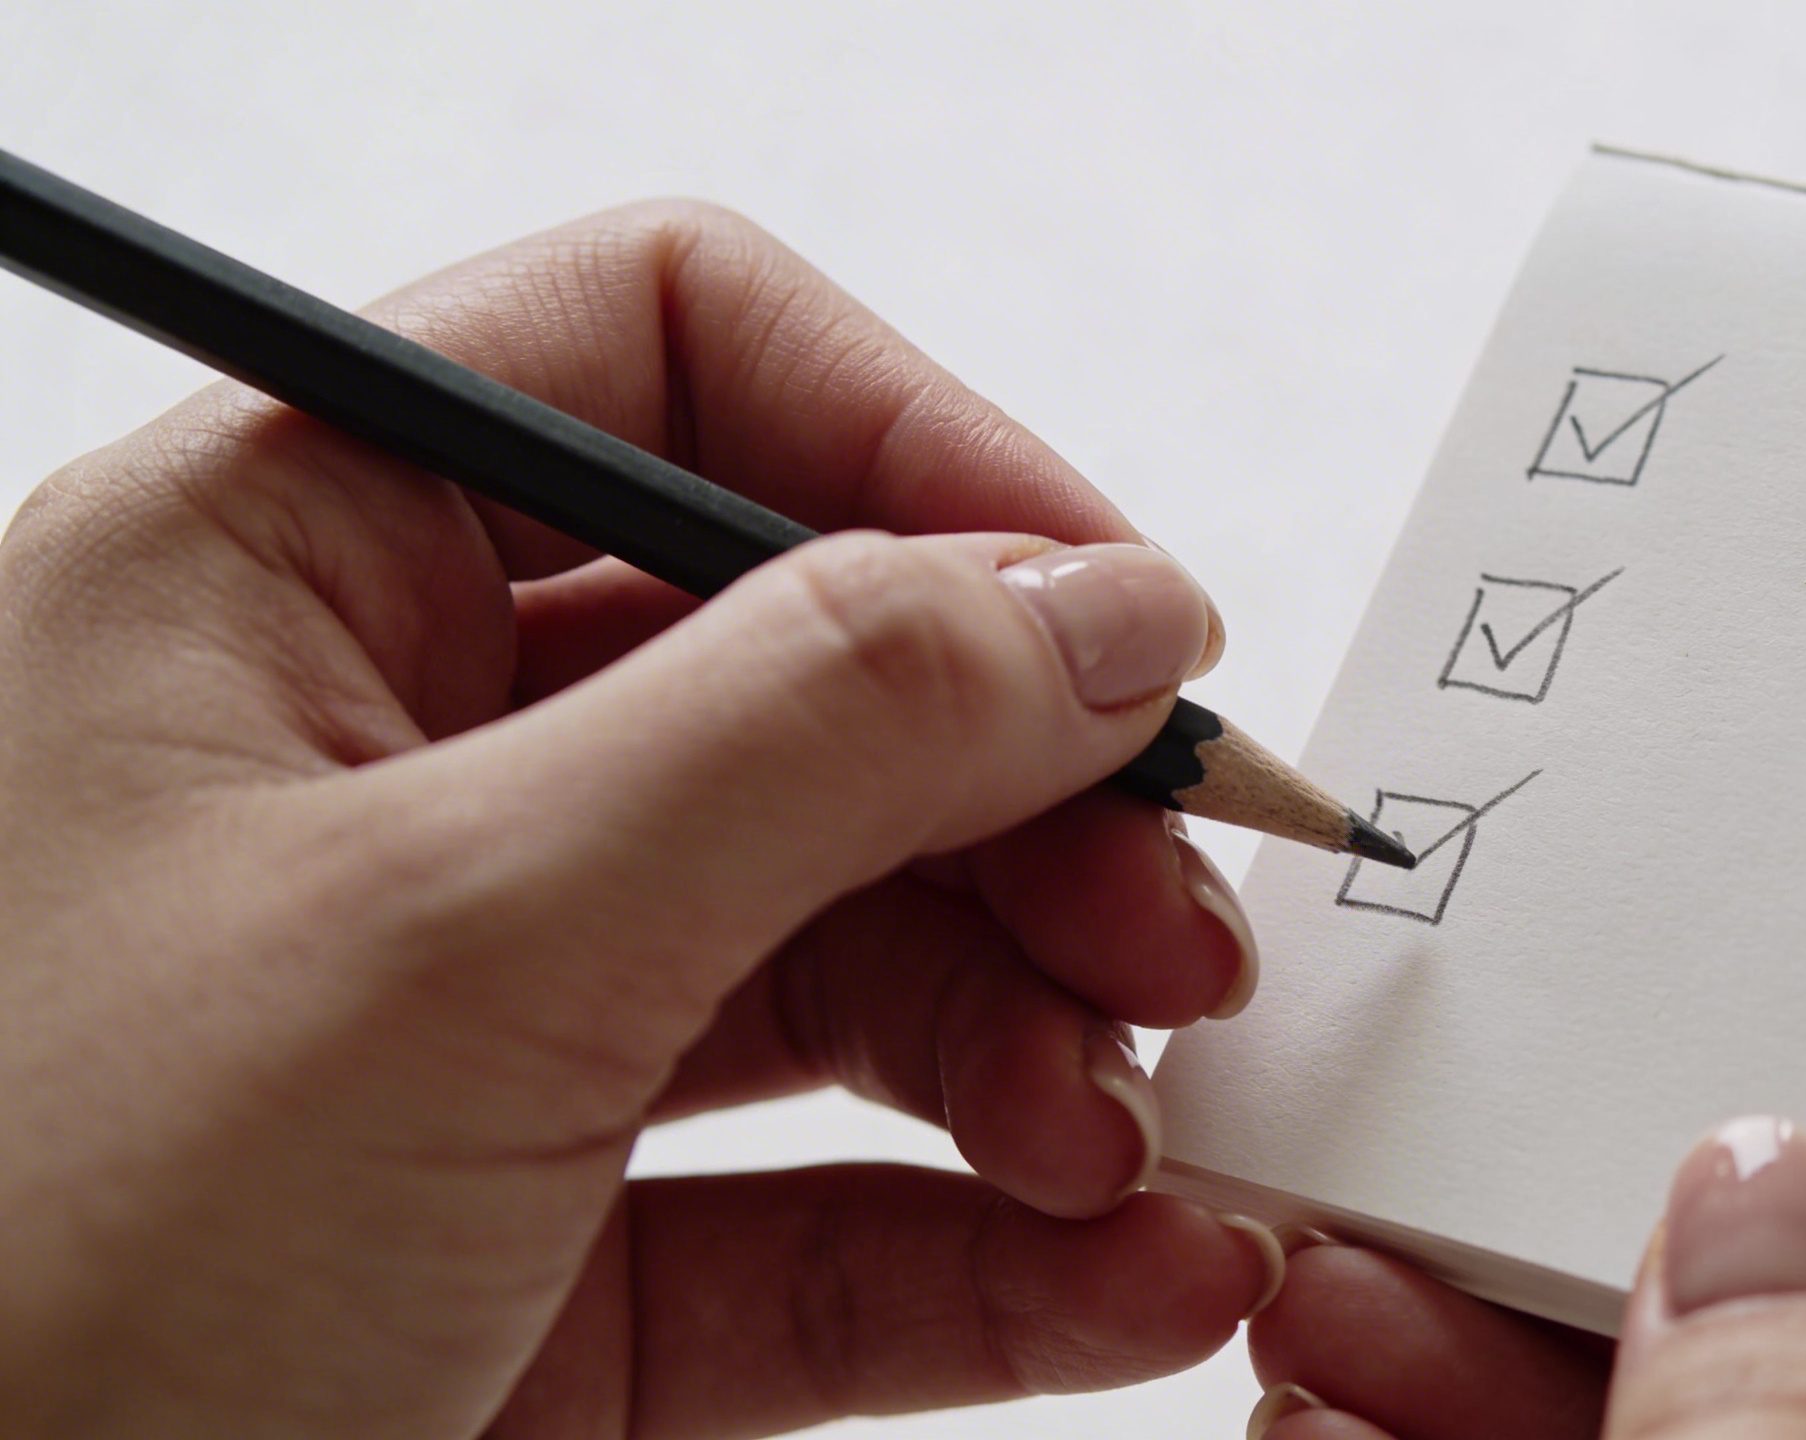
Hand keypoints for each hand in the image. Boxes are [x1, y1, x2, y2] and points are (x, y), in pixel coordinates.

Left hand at [0, 204, 1284, 1437]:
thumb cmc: (9, 1285)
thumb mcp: (447, 944)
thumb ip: (813, 728)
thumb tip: (1099, 611)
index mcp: (286, 578)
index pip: (669, 365)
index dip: (921, 455)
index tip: (1122, 625)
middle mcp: (397, 776)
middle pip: (814, 687)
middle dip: (1027, 806)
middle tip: (1175, 926)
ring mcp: (485, 1026)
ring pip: (849, 956)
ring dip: (1037, 1038)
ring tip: (1130, 1142)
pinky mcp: (551, 1260)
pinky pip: (828, 1212)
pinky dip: (1001, 1240)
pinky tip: (1129, 1271)